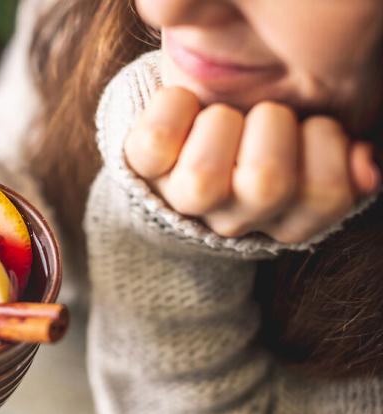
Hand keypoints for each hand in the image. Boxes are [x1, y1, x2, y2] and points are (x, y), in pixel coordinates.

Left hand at [124, 88, 379, 243]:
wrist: (194, 125)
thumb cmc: (266, 131)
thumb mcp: (314, 143)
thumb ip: (344, 159)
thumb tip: (363, 169)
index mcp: (287, 216)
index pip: (326, 193)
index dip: (327, 142)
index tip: (309, 126)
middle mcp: (233, 219)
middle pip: (266, 182)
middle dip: (274, 125)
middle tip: (265, 114)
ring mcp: (183, 199)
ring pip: (203, 176)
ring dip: (221, 122)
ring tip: (224, 114)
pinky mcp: (142, 169)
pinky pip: (153, 141)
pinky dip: (173, 107)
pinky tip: (187, 104)